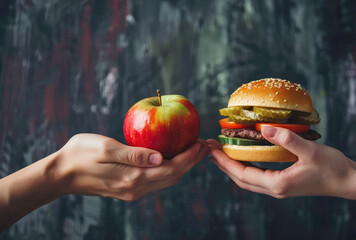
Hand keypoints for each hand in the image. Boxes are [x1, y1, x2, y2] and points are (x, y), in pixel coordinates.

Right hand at [57, 134, 207, 200]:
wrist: (61, 174)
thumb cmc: (80, 154)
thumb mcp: (106, 148)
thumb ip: (134, 154)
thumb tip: (162, 156)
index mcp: (133, 178)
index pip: (172, 169)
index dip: (191, 157)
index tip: (202, 143)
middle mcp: (137, 188)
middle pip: (174, 176)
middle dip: (193, 161)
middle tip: (206, 145)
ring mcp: (133, 191)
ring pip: (167, 179)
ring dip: (184, 165)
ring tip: (195, 149)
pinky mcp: (129, 188)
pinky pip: (157, 179)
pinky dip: (171, 168)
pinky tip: (174, 156)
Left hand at [208, 126, 355, 198]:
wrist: (348, 181)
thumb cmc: (332, 167)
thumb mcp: (309, 151)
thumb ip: (286, 139)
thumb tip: (264, 127)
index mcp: (278, 184)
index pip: (243, 174)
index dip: (225, 163)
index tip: (211, 151)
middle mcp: (276, 189)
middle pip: (241, 179)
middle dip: (224, 165)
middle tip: (209, 151)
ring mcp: (280, 188)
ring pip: (249, 180)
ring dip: (233, 167)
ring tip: (221, 154)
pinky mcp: (285, 184)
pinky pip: (258, 177)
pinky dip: (246, 168)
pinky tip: (244, 157)